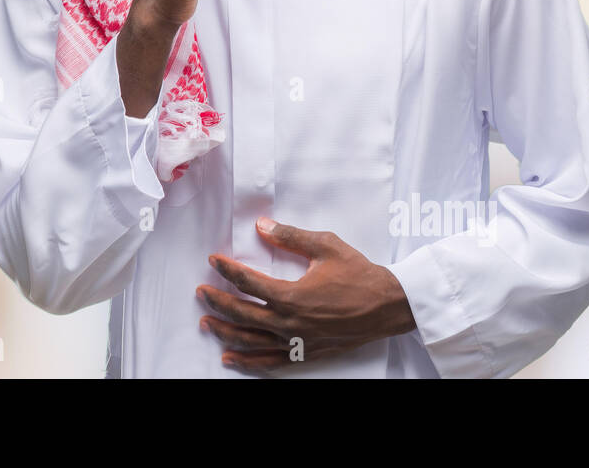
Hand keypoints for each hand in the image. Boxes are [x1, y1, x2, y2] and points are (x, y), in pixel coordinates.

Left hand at [196, 217, 418, 373]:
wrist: (388, 305)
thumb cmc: (359, 274)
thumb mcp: (325, 246)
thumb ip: (290, 236)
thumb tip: (262, 225)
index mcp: (291, 296)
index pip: (247, 282)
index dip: (227, 270)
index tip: (214, 260)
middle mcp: (289, 323)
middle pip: (242, 314)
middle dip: (217, 302)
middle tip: (200, 292)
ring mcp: (297, 342)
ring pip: (251, 341)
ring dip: (225, 332)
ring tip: (206, 323)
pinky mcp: (306, 354)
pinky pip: (270, 362)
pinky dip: (248, 362)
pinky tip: (231, 359)